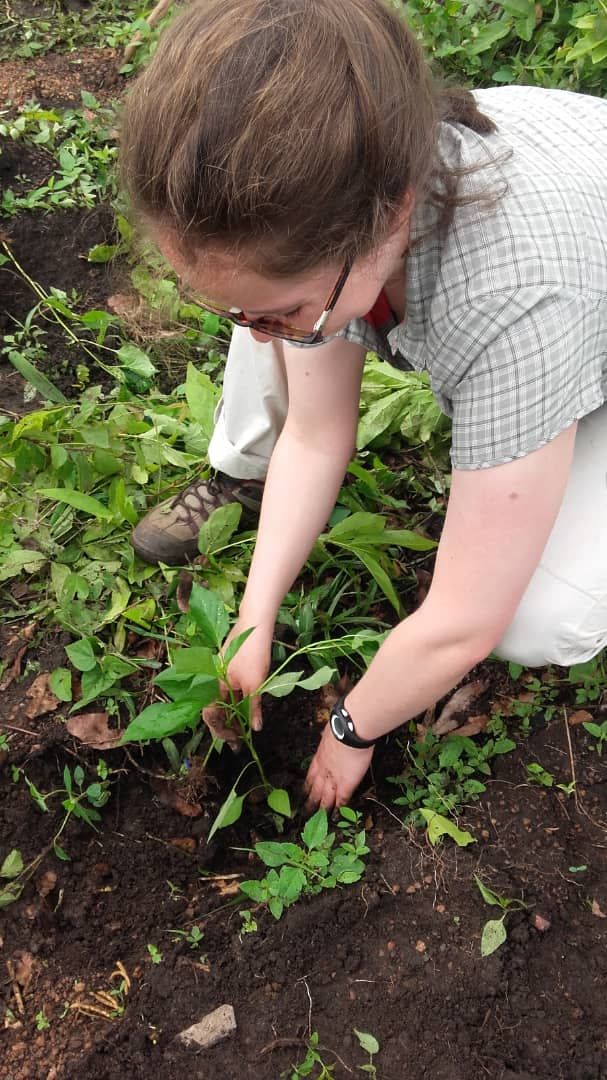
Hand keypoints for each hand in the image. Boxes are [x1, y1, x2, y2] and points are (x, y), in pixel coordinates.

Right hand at [202, 617, 272, 749]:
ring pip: (221, 700)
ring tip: (242, 729)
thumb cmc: (253, 654)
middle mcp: (212, 680)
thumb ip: (252, 707)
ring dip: (231, 715)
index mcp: (214, 686)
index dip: (222, 732)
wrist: (255, 624)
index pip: (211, 716)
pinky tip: (244, 707)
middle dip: (225, 727)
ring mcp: (219, 673)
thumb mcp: (256, 684)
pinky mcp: (227, 666)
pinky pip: (227, 690)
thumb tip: (255, 729)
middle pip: (214, 710)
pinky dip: (234, 702)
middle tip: (237, 742)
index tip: (235, 742)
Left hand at [303, 722, 373, 810]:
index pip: (310, 776)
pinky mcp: (345, 784)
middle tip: (304, 813)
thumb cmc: (340, 728)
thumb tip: (327, 732)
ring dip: (321, 810)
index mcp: (319, 758)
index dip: (306, 786)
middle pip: (314, 790)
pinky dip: (339, 809)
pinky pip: (341, 800)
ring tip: (317, 820)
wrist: (348, 730)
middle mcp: (323, 771)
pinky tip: (337, 817)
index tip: (302, 793)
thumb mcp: (328, 733)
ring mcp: (333, 779)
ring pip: (324, 798)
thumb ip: (327, 737)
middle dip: (309, 802)